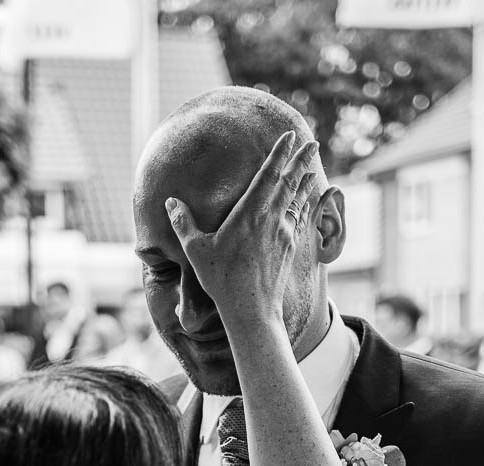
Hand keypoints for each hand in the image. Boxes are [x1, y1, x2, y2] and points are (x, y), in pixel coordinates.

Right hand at [164, 131, 322, 334]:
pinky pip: (300, 220)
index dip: (279, 153)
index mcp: (249, 214)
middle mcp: (271, 219)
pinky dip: (305, 205)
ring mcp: (283, 234)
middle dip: (301, 159)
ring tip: (311, 167)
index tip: (289, 136)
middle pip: (290, 182)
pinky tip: (307, 202)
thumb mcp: (196, 251)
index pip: (268, 175)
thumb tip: (170, 202)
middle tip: (313, 141)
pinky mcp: (290, 248)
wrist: (252, 311)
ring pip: (298, 200)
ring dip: (304, 181)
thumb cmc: (222, 281)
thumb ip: (184, 224)